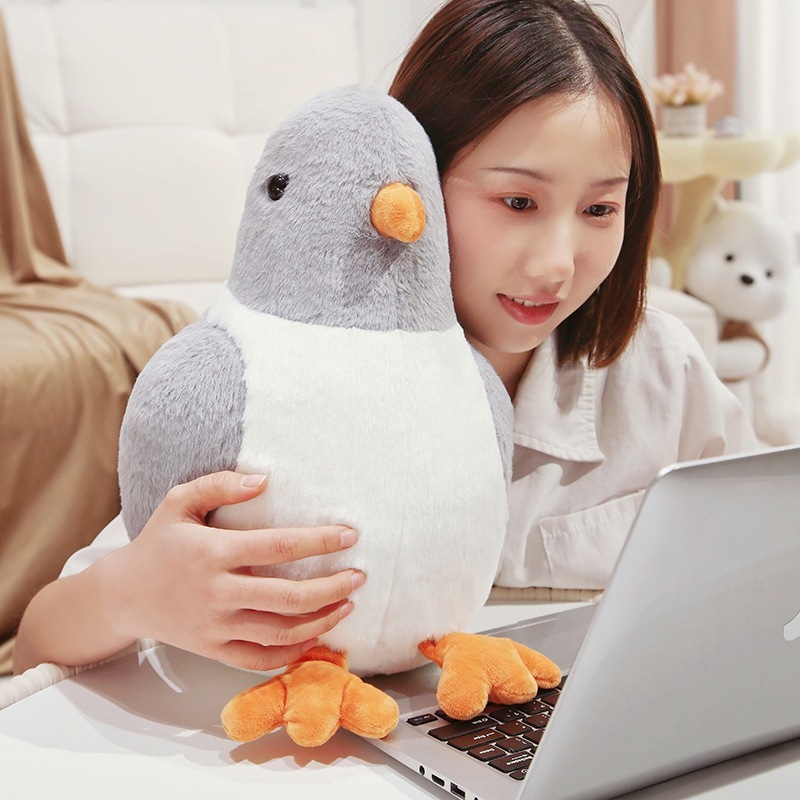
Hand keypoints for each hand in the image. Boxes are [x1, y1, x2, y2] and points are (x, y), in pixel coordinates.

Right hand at [104, 471, 362, 670]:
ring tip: (347, 604)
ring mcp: (216, 626)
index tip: (349, 535)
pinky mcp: (214, 650)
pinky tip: (316, 636)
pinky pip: (260, 659)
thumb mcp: (178, 501)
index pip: (278, 547)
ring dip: (322, 621)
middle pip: (289, 597)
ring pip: (281, 633)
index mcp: (212, 552)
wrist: (123, 595)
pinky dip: (293, 653)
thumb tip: (263, 480)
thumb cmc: (158, 542)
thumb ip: (219, 485)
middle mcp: (217, 593)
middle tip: (359, 576)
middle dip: (333, 587)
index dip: (319, 541)